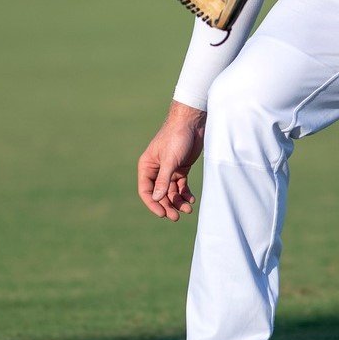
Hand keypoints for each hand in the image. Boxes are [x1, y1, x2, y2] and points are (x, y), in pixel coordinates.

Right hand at [137, 102, 205, 220]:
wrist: (192, 122)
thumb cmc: (177, 137)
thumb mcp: (170, 160)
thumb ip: (164, 180)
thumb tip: (156, 199)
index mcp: (147, 166)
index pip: (146, 190)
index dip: (153, 204)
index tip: (163, 214)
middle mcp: (156, 169)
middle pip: (159, 193)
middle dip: (167, 205)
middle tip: (176, 217)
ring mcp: (169, 169)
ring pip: (171, 191)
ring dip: (178, 201)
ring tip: (188, 209)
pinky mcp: (181, 168)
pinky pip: (181, 186)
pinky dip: (185, 193)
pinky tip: (191, 199)